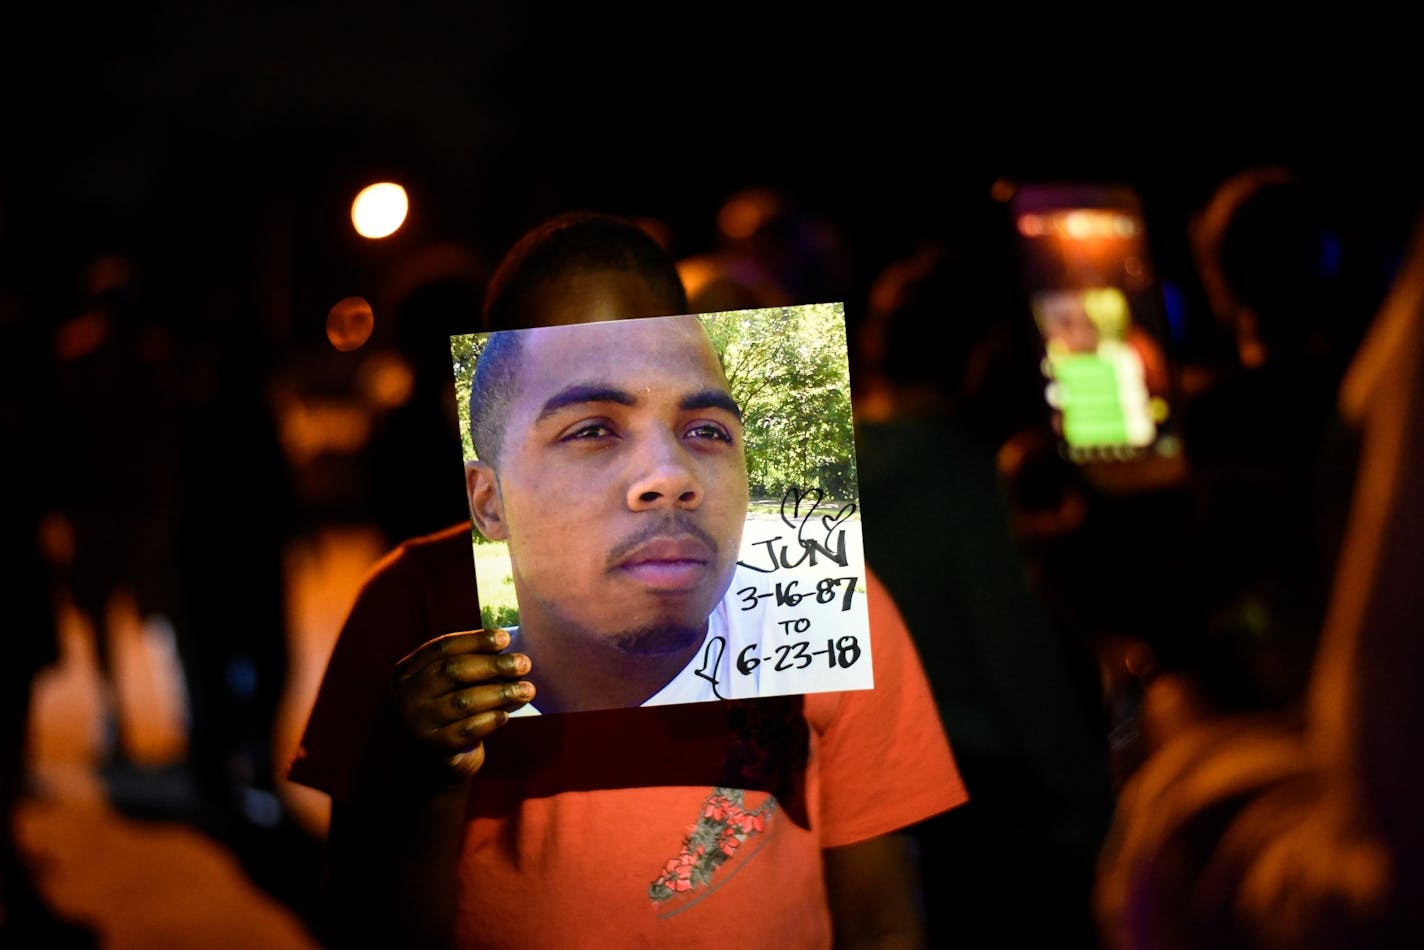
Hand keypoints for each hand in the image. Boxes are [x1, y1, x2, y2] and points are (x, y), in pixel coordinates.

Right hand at [391, 628, 533, 780]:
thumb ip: (472, 665)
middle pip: (452, 672)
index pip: (442, 648)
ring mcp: (417, 723)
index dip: (475, 640)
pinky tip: (506, 715)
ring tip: (527, 689)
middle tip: (524, 664)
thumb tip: (509, 652)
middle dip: (492, 665)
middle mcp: (406, 695)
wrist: (441, 757)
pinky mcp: (433, 747)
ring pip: (462, 701)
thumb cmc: (453, 709)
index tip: (505, 638)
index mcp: (408, 671)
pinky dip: (490, 720)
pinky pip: (467, 730)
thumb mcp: (451, 684)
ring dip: (500, 693)